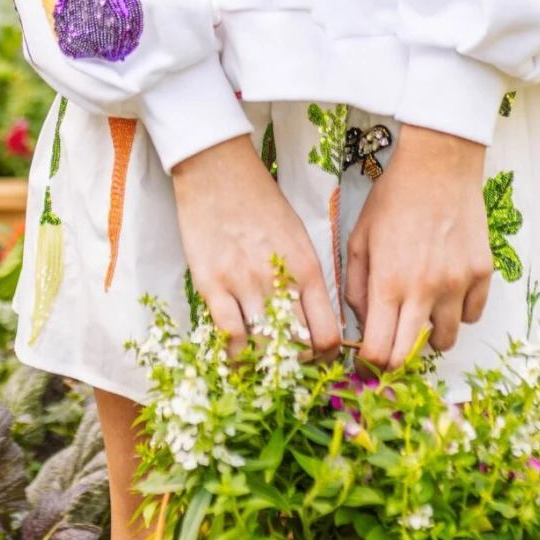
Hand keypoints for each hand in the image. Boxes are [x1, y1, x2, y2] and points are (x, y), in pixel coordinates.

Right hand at [171, 133, 340, 357]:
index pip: (327, 333)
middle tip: (289, 369)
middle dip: (296, 365)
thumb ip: (305, 278)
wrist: (218, 170)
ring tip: (263, 367)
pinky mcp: (212, 284)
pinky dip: (235, 355)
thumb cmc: (260, 202)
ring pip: (264, 346)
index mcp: (307, 268)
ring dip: (266, 363)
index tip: (316, 361)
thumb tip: (313, 321)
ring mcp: (244, 283)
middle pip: (298, 346)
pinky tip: (236, 359)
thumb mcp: (297, 237)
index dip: (325, 357)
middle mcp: (280, 280)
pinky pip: (229, 335)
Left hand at [345, 125, 491, 368]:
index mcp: (389, 283)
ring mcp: (458, 283)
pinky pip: (472, 316)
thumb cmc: (393, 199)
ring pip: (447, 340)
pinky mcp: (482, 274)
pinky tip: (446, 290)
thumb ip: (355, 288)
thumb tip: (363, 324)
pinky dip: (458, 312)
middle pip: (411, 355)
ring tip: (422, 309)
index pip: (380, 350)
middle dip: (397, 356)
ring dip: (430, 334)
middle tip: (392, 340)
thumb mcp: (358, 239)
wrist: (438, 165)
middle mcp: (425, 290)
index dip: (371, 361)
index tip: (369, 355)